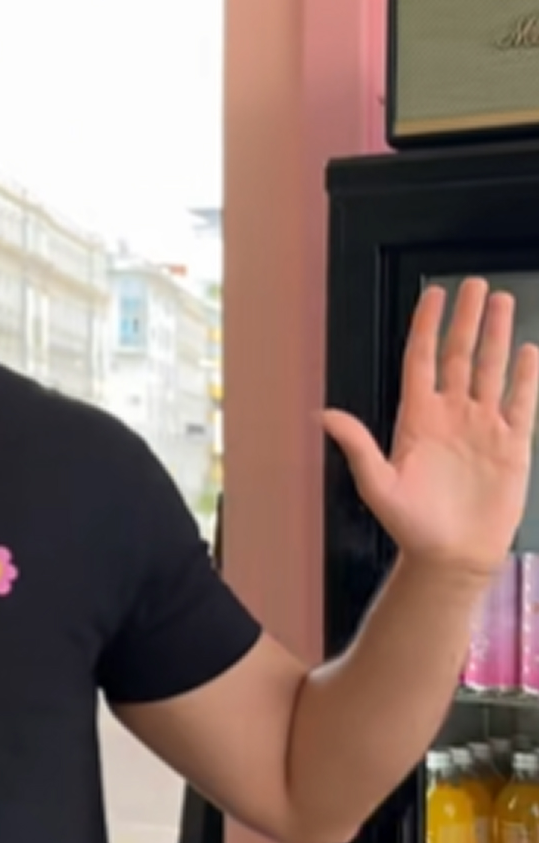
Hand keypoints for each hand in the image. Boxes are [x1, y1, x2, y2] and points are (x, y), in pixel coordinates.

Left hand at [321, 278, 538, 579]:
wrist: (450, 558)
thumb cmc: (411, 525)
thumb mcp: (377, 485)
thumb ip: (357, 446)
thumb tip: (324, 415)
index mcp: (417, 418)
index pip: (422, 360)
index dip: (426, 327)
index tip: (433, 295)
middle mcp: (451, 415)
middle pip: (460, 355)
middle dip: (467, 319)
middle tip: (474, 285)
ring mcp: (482, 427)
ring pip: (492, 370)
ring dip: (498, 336)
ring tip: (503, 302)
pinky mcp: (510, 446)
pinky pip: (521, 404)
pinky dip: (526, 379)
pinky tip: (528, 352)